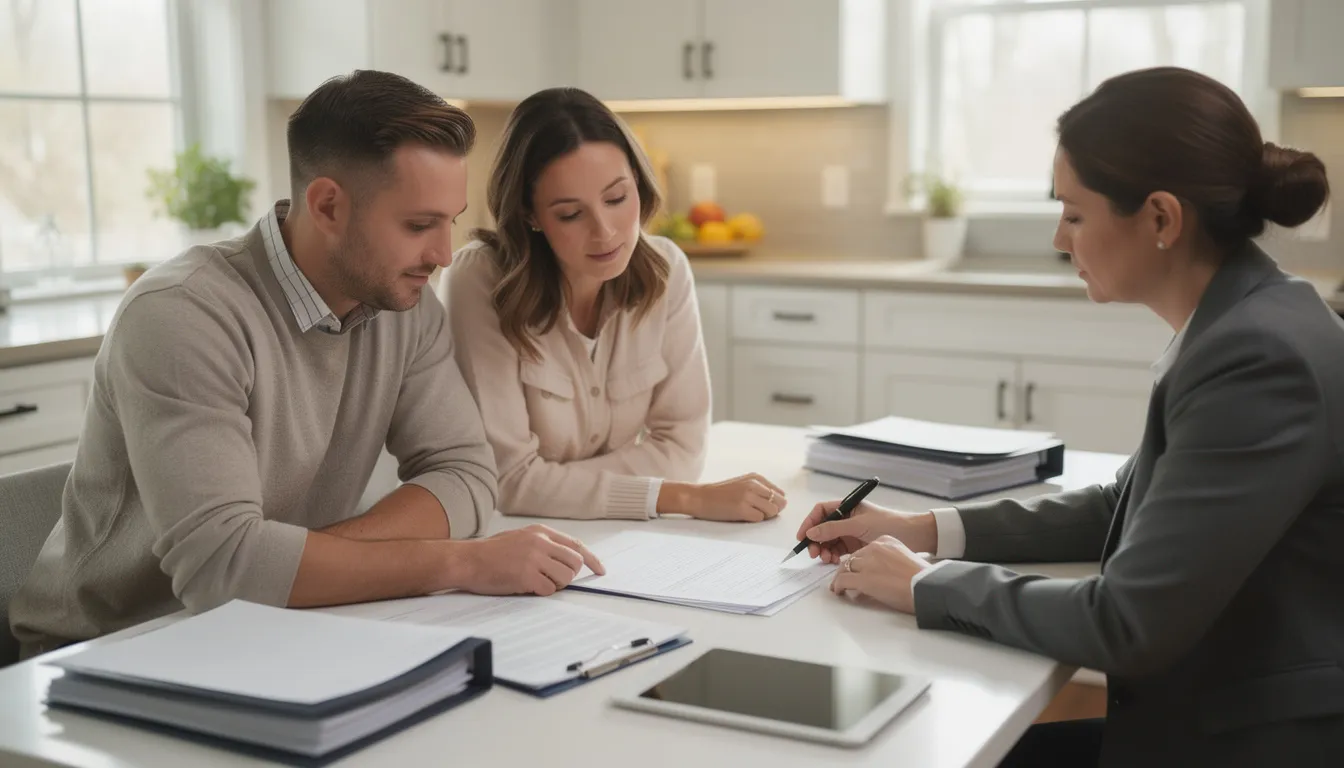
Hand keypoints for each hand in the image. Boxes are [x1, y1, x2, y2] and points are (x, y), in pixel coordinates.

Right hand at [457, 524, 604, 595]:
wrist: (467, 560)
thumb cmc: (491, 553)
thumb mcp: (520, 538)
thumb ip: (543, 545)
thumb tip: (566, 561)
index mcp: (540, 532)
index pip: (576, 545)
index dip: (592, 560)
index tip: (600, 570)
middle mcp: (540, 542)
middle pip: (575, 562)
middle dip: (569, 576)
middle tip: (553, 580)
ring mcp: (534, 558)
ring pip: (565, 577)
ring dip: (556, 585)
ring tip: (536, 583)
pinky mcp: (526, 575)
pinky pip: (549, 590)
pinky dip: (541, 592)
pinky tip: (526, 587)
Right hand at [660, 473, 786, 521]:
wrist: (699, 497)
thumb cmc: (720, 494)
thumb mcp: (742, 484)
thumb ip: (760, 489)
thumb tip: (781, 499)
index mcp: (755, 477)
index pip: (779, 493)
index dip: (774, 503)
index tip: (763, 507)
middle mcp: (753, 484)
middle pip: (780, 502)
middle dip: (772, 511)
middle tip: (757, 512)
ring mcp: (748, 496)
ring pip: (772, 511)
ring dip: (764, 516)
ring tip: (749, 514)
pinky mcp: (742, 509)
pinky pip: (760, 519)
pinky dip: (753, 520)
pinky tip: (742, 517)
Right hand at [797, 500, 936, 563]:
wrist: (913, 536)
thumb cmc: (888, 524)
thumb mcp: (858, 525)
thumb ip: (833, 528)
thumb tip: (811, 533)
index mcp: (847, 506)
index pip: (821, 511)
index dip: (809, 523)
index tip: (802, 537)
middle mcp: (847, 518)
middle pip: (822, 527)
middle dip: (815, 540)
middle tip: (813, 553)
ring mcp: (851, 532)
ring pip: (829, 540)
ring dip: (824, 549)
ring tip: (826, 559)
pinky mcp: (855, 545)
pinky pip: (838, 550)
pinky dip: (833, 555)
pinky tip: (834, 561)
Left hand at [829, 536, 930, 613]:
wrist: (927, 587)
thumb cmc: (921, 578)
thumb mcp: (903, 559)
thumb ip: (888, 561)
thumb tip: (877, 575)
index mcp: (886, 541)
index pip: (864, 549)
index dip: (858, 561)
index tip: (856, 569)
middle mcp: (874, 548)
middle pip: (853, 558)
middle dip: (847, 569)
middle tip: (844, 579)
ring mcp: (868, 563)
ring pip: (845, 567)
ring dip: (840, 577)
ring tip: (839, 586)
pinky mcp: (863, 578)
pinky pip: (842, 580)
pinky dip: (838, 586)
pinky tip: (839, 592)